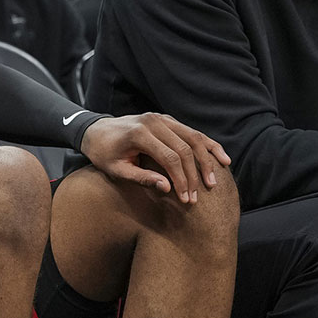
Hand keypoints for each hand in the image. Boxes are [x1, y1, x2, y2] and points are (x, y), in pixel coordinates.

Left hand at [79, 113, 231, 202]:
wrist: (94, 131)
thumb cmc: (103, 154)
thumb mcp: (116, 170)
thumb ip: (141, 178)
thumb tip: (168, 188)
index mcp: (140, 133)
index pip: (170, 158)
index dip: (181, 180)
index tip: (186, 199)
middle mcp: (154, 122)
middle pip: (185, 148)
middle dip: (194, 174)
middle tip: (199, 195)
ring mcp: (162, 118)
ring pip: (194, 138)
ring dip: (207, 160)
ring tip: (214, 181)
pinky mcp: (167, 119)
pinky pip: (192, 132)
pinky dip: (208, 145)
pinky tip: (222, 158)